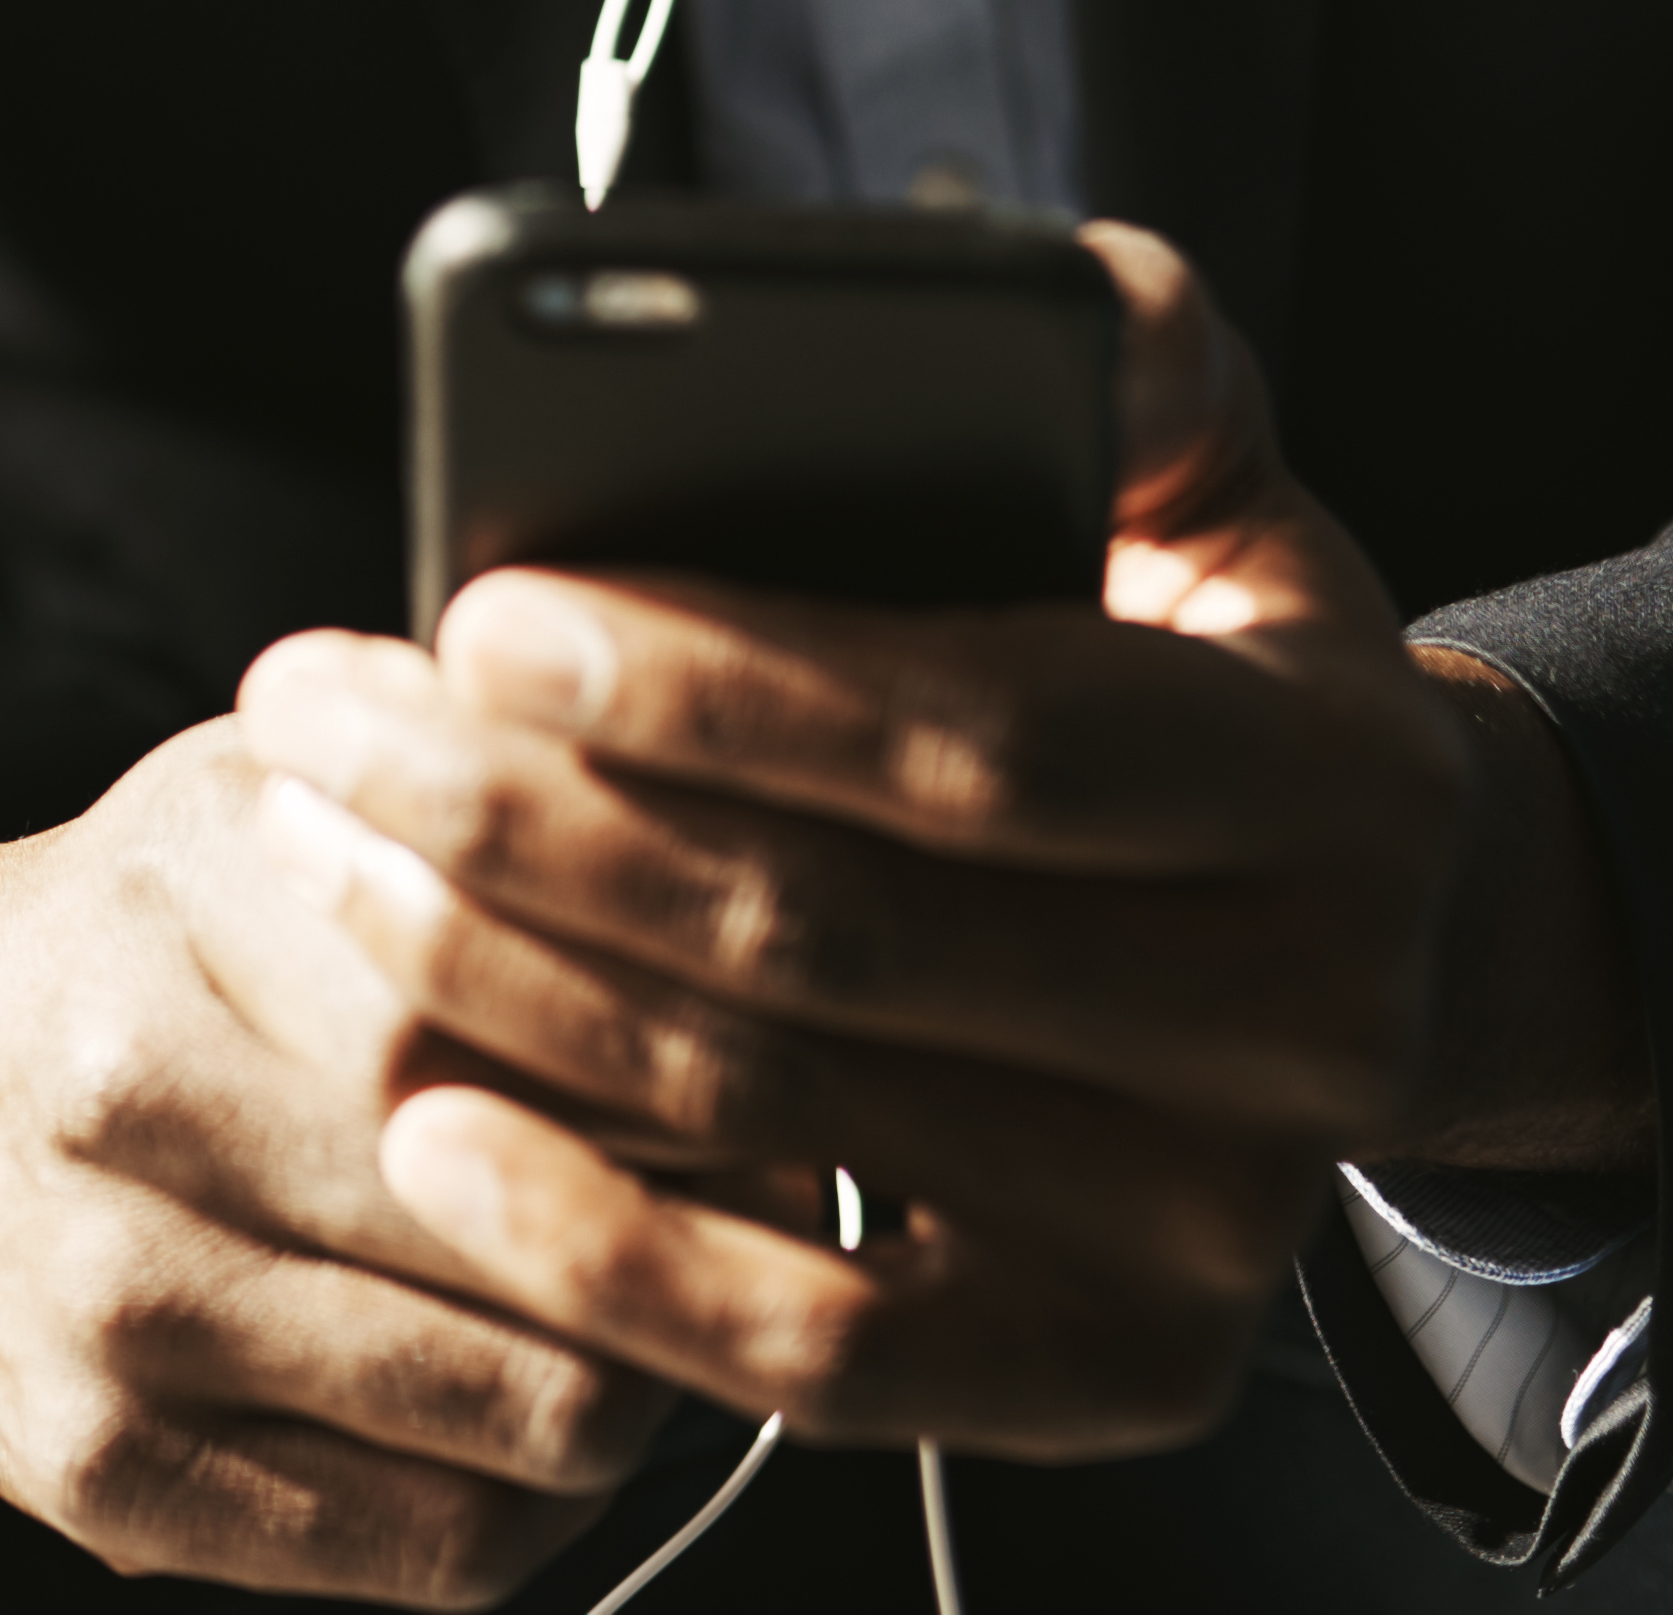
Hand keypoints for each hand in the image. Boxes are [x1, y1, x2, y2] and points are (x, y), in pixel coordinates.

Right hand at [0, 725, 682, 1598]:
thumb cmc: (133, 933)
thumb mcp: (271, 789)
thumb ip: (473, 782)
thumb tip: (727, 831)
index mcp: (202, 886)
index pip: (546, 1012)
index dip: (710, 1072)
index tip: (788, 1078)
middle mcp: (133, 1085)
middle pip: (551, 1224)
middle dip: (701, 1240)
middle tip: (767, 1222)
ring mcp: (112, 1301)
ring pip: (525, 1413)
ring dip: (641, 1382)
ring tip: (665, 1320)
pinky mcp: (101, 1473)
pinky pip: (429, 1553)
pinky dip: (538, 1508)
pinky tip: (540, 1420)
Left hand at [220, 219, 1617, 1461]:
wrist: (1354, 955)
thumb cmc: (1197, 671)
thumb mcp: (1214, 486)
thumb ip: (1128, 353)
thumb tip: (1027, 290)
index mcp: (1345, 781)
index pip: (987, 735)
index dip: (720, 683)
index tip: (477, 612)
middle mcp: (1312, 1031)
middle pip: (844, 931)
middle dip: (531, 818)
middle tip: (317, 725)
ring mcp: (1217, 1235)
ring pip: (788, 1109)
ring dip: (505, 989)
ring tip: (318, 865)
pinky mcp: (1114, 1382)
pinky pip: (816, 1354)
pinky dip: (598, 1247)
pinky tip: (429, 1127)